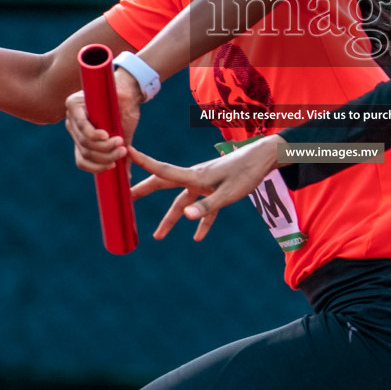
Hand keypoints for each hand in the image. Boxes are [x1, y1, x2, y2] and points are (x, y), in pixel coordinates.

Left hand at [65, 70, 141, 172]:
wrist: (129, 92)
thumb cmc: (125, 114)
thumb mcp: (123, 140)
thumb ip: (121, 158)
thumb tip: (127, 180)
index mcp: (81, 138)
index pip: (81, 161)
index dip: (96, 167)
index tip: (114, 165)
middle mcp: (73, 128)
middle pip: (85, 152)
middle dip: (105, 156)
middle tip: (122, 151)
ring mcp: (71, 116)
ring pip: (85, 142)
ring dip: (104, 146)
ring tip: (119, 142)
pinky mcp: (73, 105)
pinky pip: (83, 127)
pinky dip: (95, 135)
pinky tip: (106, 135)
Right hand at [127, 136, 283, 240]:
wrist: (265, 159)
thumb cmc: (246, 173)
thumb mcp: (228, 193)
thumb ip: (207, 207)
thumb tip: (186, 217)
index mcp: (194, 176)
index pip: (163, 171)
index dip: (143, 163)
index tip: (125, 152)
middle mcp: (195, 178)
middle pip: (164, 184)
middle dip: (144, 191)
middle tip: (125, 197)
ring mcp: (205, 184)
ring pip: (182, 202)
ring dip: (171, 219)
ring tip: (158, 237)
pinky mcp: (218, 190)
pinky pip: (205, 208)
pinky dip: (201, 222)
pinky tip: (198, 238)